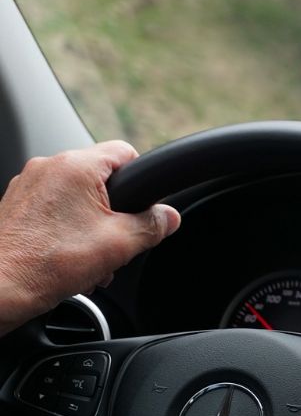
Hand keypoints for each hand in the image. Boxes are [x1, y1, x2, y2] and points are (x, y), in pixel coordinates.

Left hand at [0, 141, 179, 333]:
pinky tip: (71, 258)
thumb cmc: (47, 264)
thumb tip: (169, 217)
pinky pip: (55, 210)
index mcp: (75, 167)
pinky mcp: (16, 206)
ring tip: (92, 257)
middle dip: (116, 212)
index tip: (145, 204)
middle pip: (101, 179)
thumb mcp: (120, 244)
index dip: (143, 178)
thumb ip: (153, 225)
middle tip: (118, 241)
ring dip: (93, 225)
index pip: (125, 151)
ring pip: (78, 197)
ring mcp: (27, 186)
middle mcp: (47, 168)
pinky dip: (68, 230)